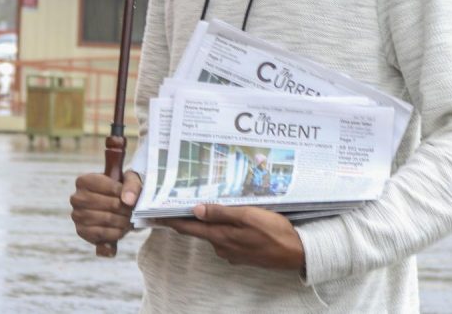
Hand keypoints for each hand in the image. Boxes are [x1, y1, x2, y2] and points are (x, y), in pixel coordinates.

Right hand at [70, 171, 142, 249]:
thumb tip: (128, 200)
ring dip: (123, 221)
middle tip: (134, 211)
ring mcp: (77, 215)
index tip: (132, 197)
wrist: (113, 206)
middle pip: (111, 204)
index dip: (125, 194)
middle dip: (126, 209)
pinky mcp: (81, 231)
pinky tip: (122, 228)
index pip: (110, 187)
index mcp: (84, 181)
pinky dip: (117, 232)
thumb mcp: (129, 180)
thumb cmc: (120, 190)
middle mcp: (77, 198)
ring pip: (107, 219)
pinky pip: (103, 234)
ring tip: (130, 219)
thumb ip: (131, 185)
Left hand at [158, 204, 304, 270]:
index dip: (171, 221)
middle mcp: (222, 247)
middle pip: (201, 229)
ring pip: (216, 232)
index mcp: (220, 236)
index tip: (156, 214)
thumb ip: (222, 213)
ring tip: (212, 202)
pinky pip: (228, 236)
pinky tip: (234, 217)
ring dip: (212, 220)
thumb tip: (196, 210)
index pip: (189, 228)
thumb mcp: (248, 216)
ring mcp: (232, 252)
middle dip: (192, 216)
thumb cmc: (273, 231)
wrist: (296, 252)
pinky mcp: (242, 252)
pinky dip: (226, 226)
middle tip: (184, 198)